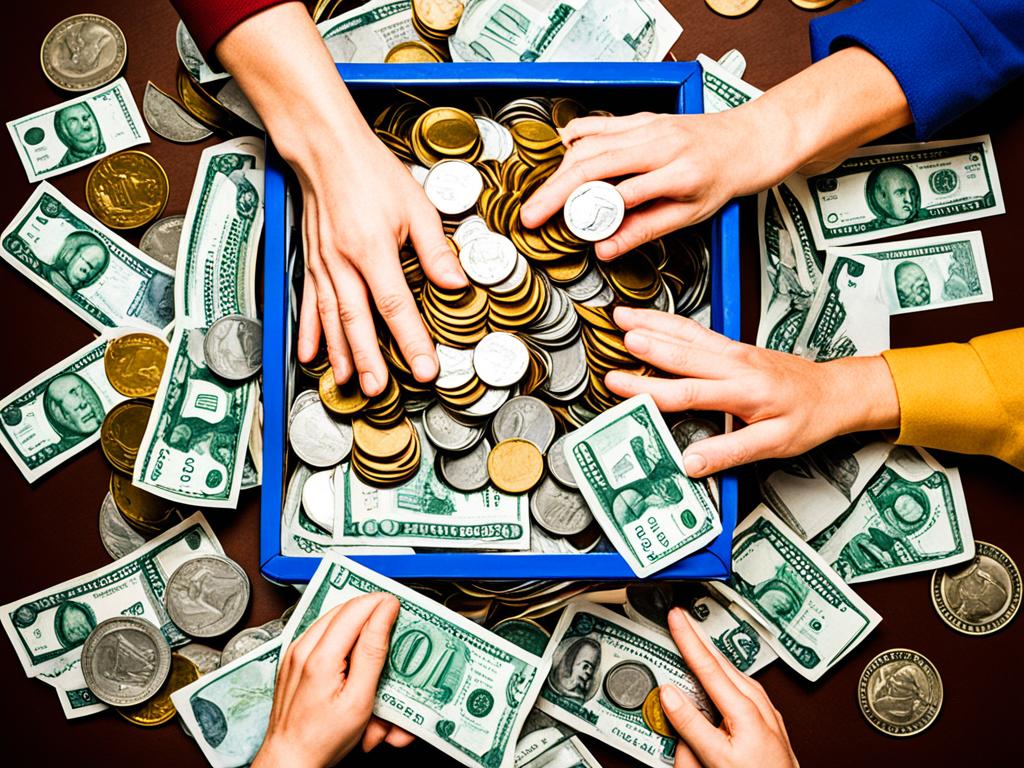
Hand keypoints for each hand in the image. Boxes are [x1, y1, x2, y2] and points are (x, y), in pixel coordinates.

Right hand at [216, 2, 467, 395]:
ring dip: (342, 354)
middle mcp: (343, 262)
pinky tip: (312, 355)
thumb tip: (457, 285)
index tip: (426, 368)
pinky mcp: (312, 262)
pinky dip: (311, 332)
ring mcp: (323, 265)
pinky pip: (310, 304)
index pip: (396, 305)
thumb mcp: (416, 205)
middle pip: (359, 321)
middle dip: (371, 359)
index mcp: (372, 248)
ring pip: (333, 319)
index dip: (411, 340)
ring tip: (353, 383)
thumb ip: (436, 250)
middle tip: (382, 391)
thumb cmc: (371, 172)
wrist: (325, 149)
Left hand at [252, 593, 412, 767]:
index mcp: (320, 656)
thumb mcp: (359, 700)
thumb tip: (384, 614)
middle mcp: (303, 648)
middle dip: (371, 614)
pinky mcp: (293, 658)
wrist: (289, 759)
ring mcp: (295, 652)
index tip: (399, 607)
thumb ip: (372, 652)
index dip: (381, 603)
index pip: (356, 609)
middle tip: (392, 625)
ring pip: (334, 619)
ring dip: (357, 626)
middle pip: (345, 609)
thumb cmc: (321, 739)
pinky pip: (322, 634)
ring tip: (374, 644)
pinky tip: (353, 661)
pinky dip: (342, 640)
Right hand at [520, 47, 912, 262]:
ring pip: (589, 143)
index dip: (589, 215)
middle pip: (593, 164)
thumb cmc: (722, 180)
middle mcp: (659, 143)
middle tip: (530, 216)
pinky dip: (572, 141)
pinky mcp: (640, 117)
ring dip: (558, 171)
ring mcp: (647, 125)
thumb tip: (605, 250)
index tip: (563, 232)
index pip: (623, 194)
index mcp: (678, 172)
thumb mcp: (690, 214)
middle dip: (555, 191)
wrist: (747, 140)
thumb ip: (644, 230)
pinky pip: (597, 125)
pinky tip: (557, 160)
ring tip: (540, 198)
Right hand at [605, 307, 899, 476]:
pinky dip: (669, 321)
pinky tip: (651, 318)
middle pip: (683, 352)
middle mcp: (736, 365)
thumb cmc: (808, 418)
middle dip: (647, 343)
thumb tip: (690, 462)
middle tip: (616, 337)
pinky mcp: (734, 347)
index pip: (686, 392)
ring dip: (653, 322)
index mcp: (743, 391)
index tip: (619, 385)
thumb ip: (730, 452)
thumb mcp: (775, 445)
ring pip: (687, 333)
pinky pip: (696, 330)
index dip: (649, 390)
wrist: (834, 392)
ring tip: (621, 315)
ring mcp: (734, 351)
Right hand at [662, 608, 797, 767]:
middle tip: (682, 619)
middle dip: (700, 638)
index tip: (676, 617)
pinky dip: (726, 674)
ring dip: (713, 655)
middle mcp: (758, 704)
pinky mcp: (768, 721)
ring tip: (696, 641)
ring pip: (735, 673)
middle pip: (722, 663)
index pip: (708, 665)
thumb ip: (691, 724)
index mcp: (745, 708)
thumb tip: (670, 694)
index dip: (688, 638)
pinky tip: (722, 676)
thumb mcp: (716, 757)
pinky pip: (744, 686)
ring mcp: (766, 712)